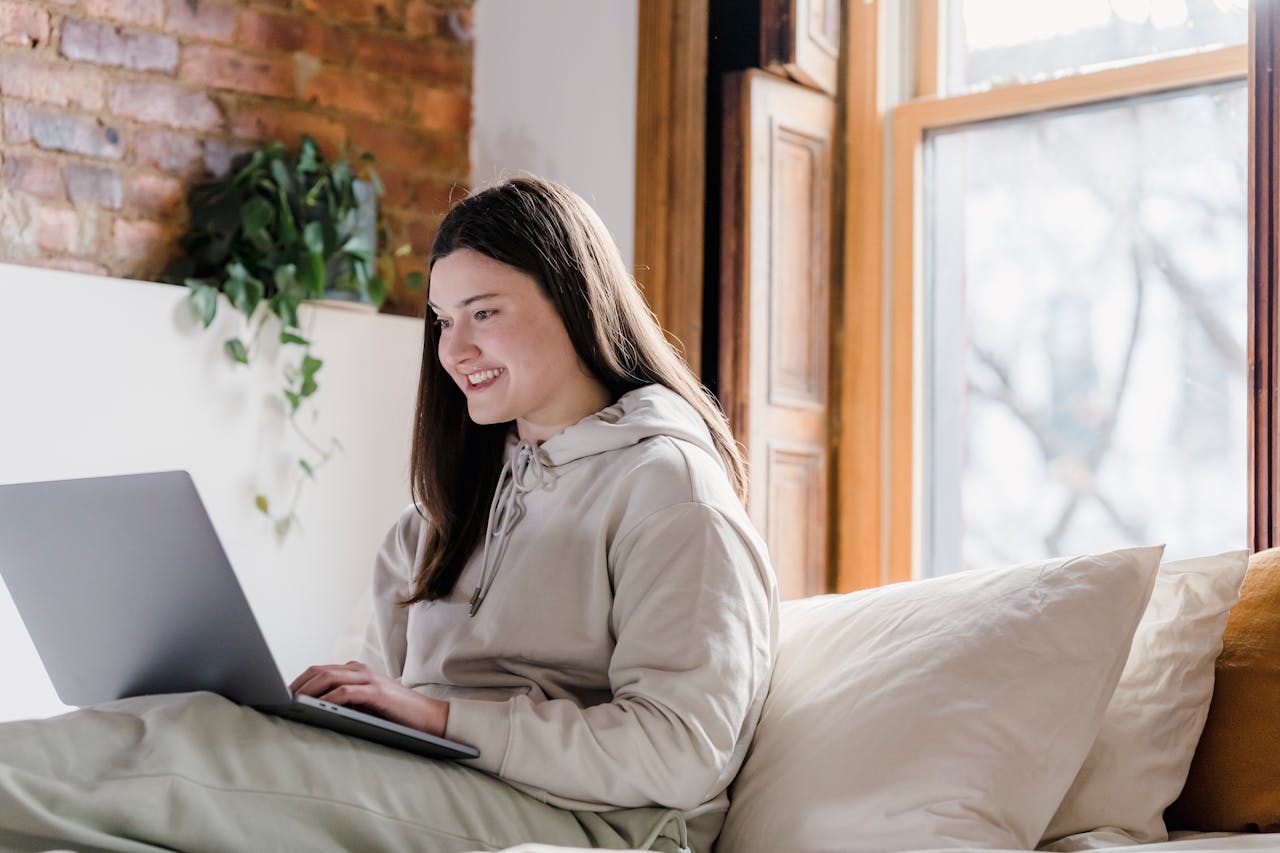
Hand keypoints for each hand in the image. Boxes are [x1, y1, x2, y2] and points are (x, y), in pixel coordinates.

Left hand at [289, 661, 448, 736]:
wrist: (430, 718)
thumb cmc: (395, 715)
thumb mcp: (365, 705)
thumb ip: (344, 702)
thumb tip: (310, 711)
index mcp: (356, 671)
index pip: (320, 670)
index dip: (299, 681)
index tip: (283, 695)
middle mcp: (360, 670)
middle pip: (319, 671)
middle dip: (297, 685)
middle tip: (280, 700)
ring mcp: (369, 679)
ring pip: (329, 678)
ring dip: (308, 691)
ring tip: (292, 703)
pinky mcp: (376, 693)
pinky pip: (346, 692)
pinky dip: (328, 699)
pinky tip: (317, 708)